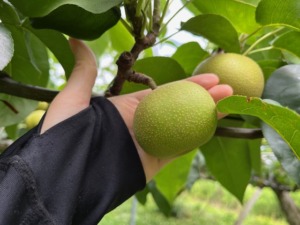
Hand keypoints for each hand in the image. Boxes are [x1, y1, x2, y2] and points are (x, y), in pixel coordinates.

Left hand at [41, 39, 232, 181]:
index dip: (187, 85)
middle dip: (205, 97)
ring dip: (208, 114)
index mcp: (128, 107)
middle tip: (228, 87)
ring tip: (231, 101)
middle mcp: (143, 123)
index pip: (164, 92)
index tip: (209, 77)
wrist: (66, 174)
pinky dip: (198, 136)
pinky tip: (216, 123)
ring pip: (185, 126)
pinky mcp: (155, 161)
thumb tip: (76, 39)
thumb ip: (84, 71)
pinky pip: (181, 146)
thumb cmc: (66, 134)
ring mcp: (151, 142)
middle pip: (180, 107)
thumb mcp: (73, 98)